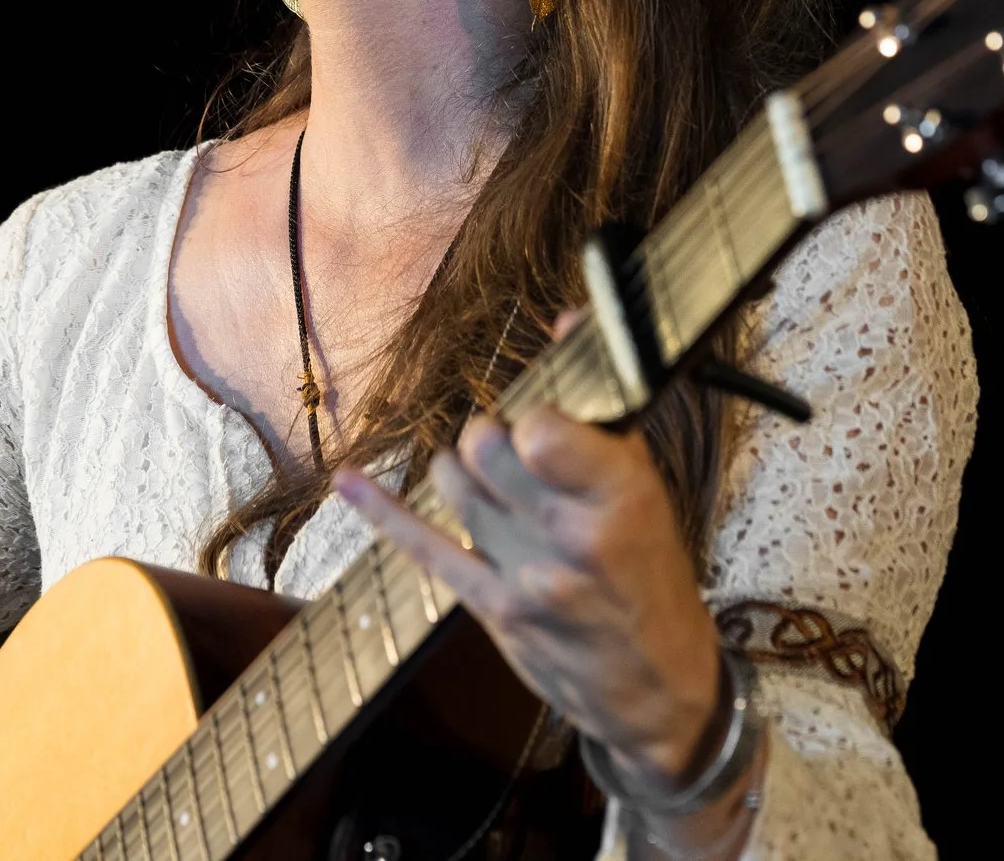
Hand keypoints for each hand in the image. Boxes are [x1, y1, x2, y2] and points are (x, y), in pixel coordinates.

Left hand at [335, 405, 724, 785]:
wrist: (656, 683)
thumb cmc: (651, 571)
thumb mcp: (646, 487)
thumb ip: (603, 407)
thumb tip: (566, 320)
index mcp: (620, 495)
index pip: (541, 428)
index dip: (534, 417)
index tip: (546, 427)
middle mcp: (572, 537)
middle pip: (486, 448)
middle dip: (491, 436)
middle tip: (513, 451)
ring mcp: (526, 577)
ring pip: (453, 485)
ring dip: (461, 468)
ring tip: (489, 480)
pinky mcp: (490, 608)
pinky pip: (425, 547)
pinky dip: (381, 510)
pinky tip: (347, 482)